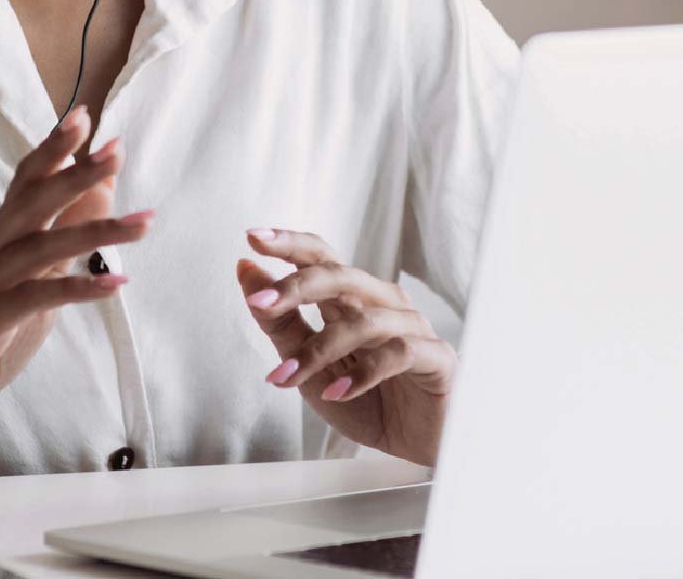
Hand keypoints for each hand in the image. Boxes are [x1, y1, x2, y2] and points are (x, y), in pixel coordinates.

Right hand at [0, 106, 152, 456]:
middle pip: (30, 203)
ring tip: (143, 223)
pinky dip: (75, 289)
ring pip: (39, 249)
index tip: (88, 119)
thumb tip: (101, 199)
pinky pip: (31, 300)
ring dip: (94, 233)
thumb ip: (59, 245)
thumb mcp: (27, 287)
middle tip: (115, 149)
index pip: (25, 186)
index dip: (54, 152)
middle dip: (74, 173)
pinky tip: (114, 283)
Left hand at [236, 228, 457, 465]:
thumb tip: (246, 270)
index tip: (252, 237)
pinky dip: (361, 374)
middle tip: (260, 303)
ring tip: (287, 376)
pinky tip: (336, 392)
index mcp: (352, 299)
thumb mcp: (310, 368)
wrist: (417, 445)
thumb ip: (280, 323)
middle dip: (297, 286)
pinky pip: (397, 353)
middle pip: (341, 276)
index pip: (321, 258)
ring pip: (363, 321)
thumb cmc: (368, 401)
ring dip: (318, 350)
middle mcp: (383, 303)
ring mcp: (412, 327)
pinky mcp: (435, 356)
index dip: (290, 244)